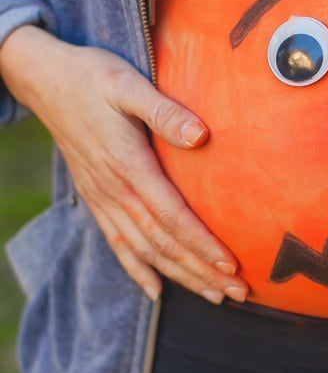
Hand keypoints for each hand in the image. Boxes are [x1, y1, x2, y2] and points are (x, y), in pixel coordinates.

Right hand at [0, 25, 248, 304]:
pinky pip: (116, 242)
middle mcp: (115, 190)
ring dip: (179, 275)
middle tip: (237, 293)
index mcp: (129, 165)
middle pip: (163, 242)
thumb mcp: (129, 85)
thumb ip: (165, 112)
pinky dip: (136, 268)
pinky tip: (155, 289)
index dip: (202, 244)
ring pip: (143, 249)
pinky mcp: (96, 196)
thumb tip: (202, 135)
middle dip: (201, 270)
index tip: (231, 264)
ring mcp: (102, 196)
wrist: (46, 80)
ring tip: (212, 295)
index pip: (172, 216)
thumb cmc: (94, 77)